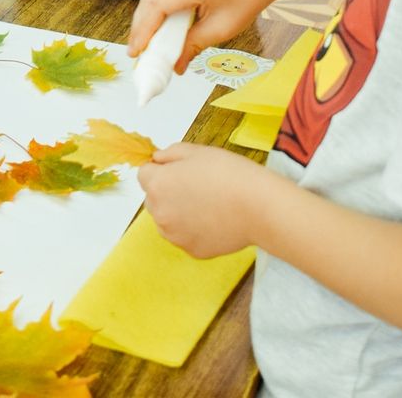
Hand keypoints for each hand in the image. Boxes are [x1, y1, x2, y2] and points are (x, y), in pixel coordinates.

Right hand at [128, 0, 277, 71]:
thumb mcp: (222, 28)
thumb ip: (193, 46)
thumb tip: (174, 67)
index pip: (157, 7)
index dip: (143, 31)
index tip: (136, 53)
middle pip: (149, 0)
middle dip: (141, 28)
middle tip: (138, 52)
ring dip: (146, 18)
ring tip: (145, 42)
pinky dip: (155, 7)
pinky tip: (156, 25)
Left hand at [139, 142, 272, 257]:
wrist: (258, 207)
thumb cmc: (229, 174)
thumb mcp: (197, 151)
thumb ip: (170, 153)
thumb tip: (158, 160)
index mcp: (157, 185)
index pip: (144, 174)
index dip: (160, 169)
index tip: (177, 169)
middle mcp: (159, 213)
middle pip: (153, 199)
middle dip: (167, 191)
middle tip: (196, 186)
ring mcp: (174, 235)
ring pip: (167, 220)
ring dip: (177, 212)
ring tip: (207, 204)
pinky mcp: (191, 250)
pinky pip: (185, 237)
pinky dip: (194, 229)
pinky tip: (214, 219)